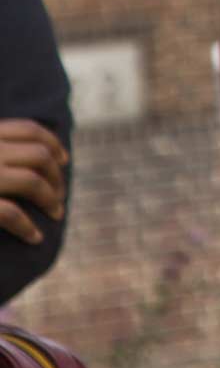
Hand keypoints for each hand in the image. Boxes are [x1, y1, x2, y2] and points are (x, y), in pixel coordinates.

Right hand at [0, 119, 63, 244]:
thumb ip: (0, 147)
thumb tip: (39, 155)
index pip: (29, 130)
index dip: (53, 144)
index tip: (64, 160)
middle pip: (39, 156)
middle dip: (57, 177)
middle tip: (60, 196)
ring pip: (33, 182)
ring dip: (51, 200)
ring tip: (56, 214)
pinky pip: (11, 213)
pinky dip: (27, 227)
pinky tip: (35, 237)